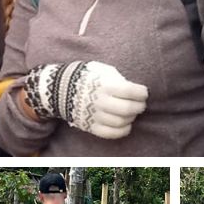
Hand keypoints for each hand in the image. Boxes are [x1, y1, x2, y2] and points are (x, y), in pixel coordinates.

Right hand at [24, 61, 147, 138]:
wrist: (60, 88)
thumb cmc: (86, 76)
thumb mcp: (101, 70)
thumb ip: (118, 78)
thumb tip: (133, 88)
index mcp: (104, 85)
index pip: (130, 92)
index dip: (142, 93)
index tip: (143, 92)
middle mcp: (100, 101)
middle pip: (128, 109)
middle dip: (140, 106)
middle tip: (141, 103)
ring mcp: (94, 116)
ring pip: (121, 122)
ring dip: (131, 118)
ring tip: (131, 112)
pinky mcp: (90, 126)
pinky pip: (111, 133)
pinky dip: (123, 130)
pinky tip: (126, 124)